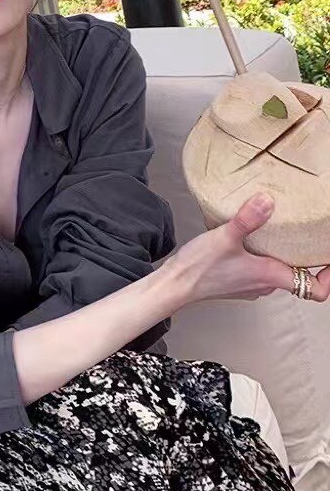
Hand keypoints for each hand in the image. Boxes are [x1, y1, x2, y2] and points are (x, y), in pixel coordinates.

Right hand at [169, 191, 329, 305]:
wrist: (175, 286)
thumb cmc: (199, 269)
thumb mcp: (224, 238)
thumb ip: (248, 219)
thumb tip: (268, 200)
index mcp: (271, 276)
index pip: (315, 290)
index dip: (329, 277)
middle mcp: (265, 285)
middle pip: (300, 277)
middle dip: (307, 258)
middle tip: (309, 236)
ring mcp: (251, 285)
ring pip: (279, 273)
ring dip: (284, 257)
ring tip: (280, 234)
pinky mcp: (237, 282)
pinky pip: (261, 271)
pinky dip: (264, 258)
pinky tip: (251, 242)